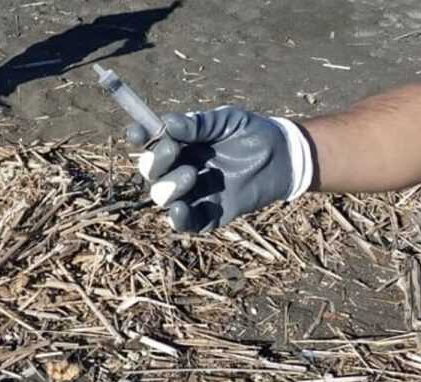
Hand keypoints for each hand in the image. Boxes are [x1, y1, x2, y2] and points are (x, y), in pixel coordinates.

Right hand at [127, 107, 313, 232]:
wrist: (284, 157)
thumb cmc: (253, 133)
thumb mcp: (227, 120)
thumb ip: (198, 124)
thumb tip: (167, 124)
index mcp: (179, 143)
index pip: (149, 142)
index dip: (139, 137)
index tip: (136, 132)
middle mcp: (180, 168)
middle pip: (151, 171)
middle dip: (156, 161)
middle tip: (173, 150)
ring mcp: (192, 192)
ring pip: (162, 196)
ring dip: (169, 186)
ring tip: (192, 174)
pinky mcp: (208, 214)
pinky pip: (184, 222)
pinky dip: (178, 218)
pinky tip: (180, 208)